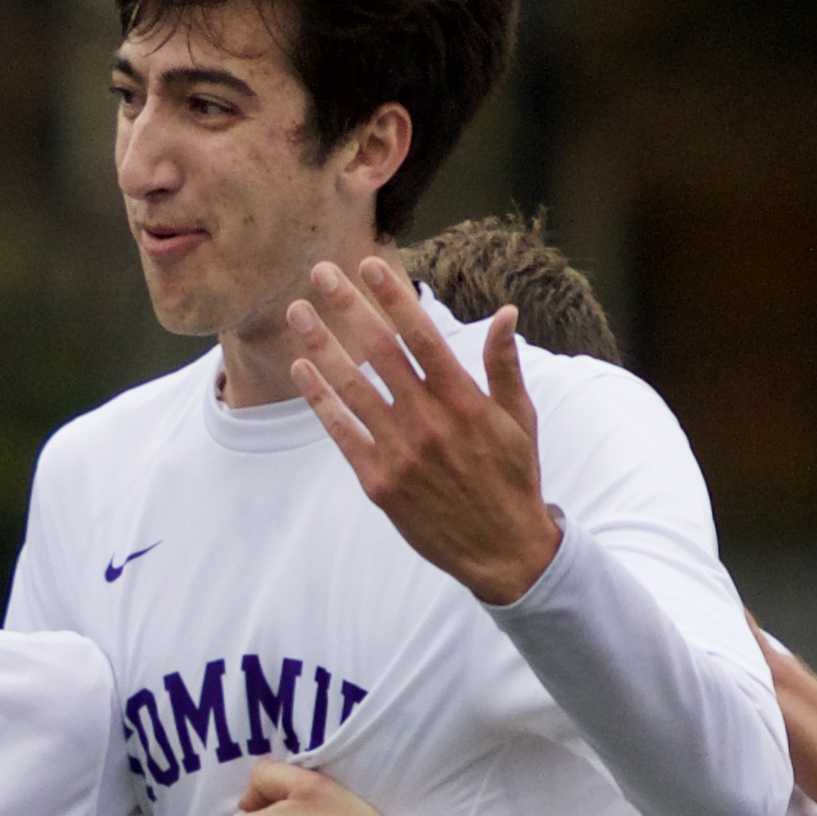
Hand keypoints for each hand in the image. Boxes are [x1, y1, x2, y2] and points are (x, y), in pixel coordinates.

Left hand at [287, 256, 560, 603]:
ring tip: (298, 312)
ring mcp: (400, 452)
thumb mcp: (519, 418)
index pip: (421, 335)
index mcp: (464, 400)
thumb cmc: (512, 476)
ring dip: (321, 346)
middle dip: (347, 307)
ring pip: (352, 387)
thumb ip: (504, 364)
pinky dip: (320, 399)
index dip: (392, 297)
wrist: (501, 550)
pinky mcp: (378, 482)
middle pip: (379, 352)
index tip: (369, 264)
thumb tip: (506, 312)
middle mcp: (429, 421)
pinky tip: (302, 368)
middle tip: (320, 272)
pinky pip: (342, 432)